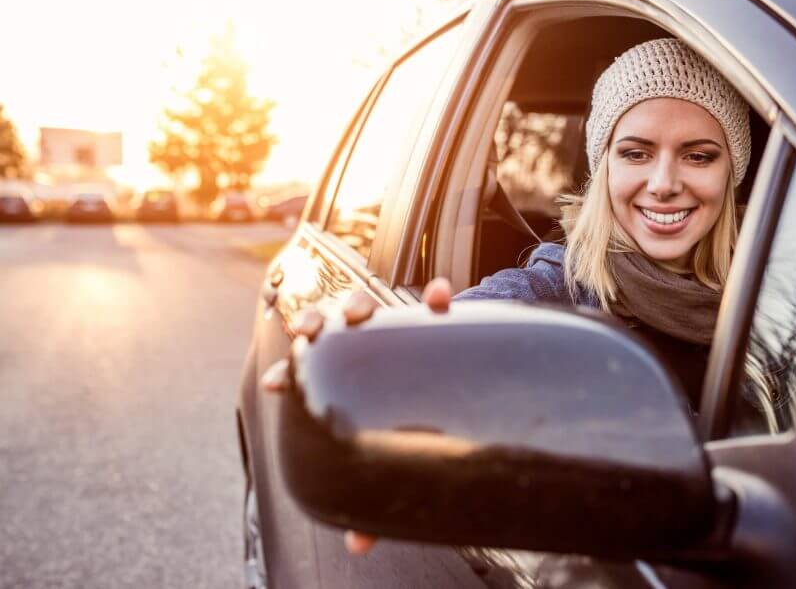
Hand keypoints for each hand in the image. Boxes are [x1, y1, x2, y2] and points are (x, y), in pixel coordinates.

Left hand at [260, 277, 453, 553]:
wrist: (472, 386)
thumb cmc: (418, 424)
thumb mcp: (396, 456)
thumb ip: (376, 490)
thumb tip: (359, 545)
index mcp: (349, 377)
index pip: (310, 371)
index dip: (289, 374)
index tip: (276, 384)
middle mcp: (368, 348)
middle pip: (329, 326)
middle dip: (315, 323)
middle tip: (313, 334)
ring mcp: (400, 331)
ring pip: (370, 304)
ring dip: (359, 303)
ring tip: (361, 315)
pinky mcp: (439, 321)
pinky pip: (439, 300)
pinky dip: (439, 296)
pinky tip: (442, 300)